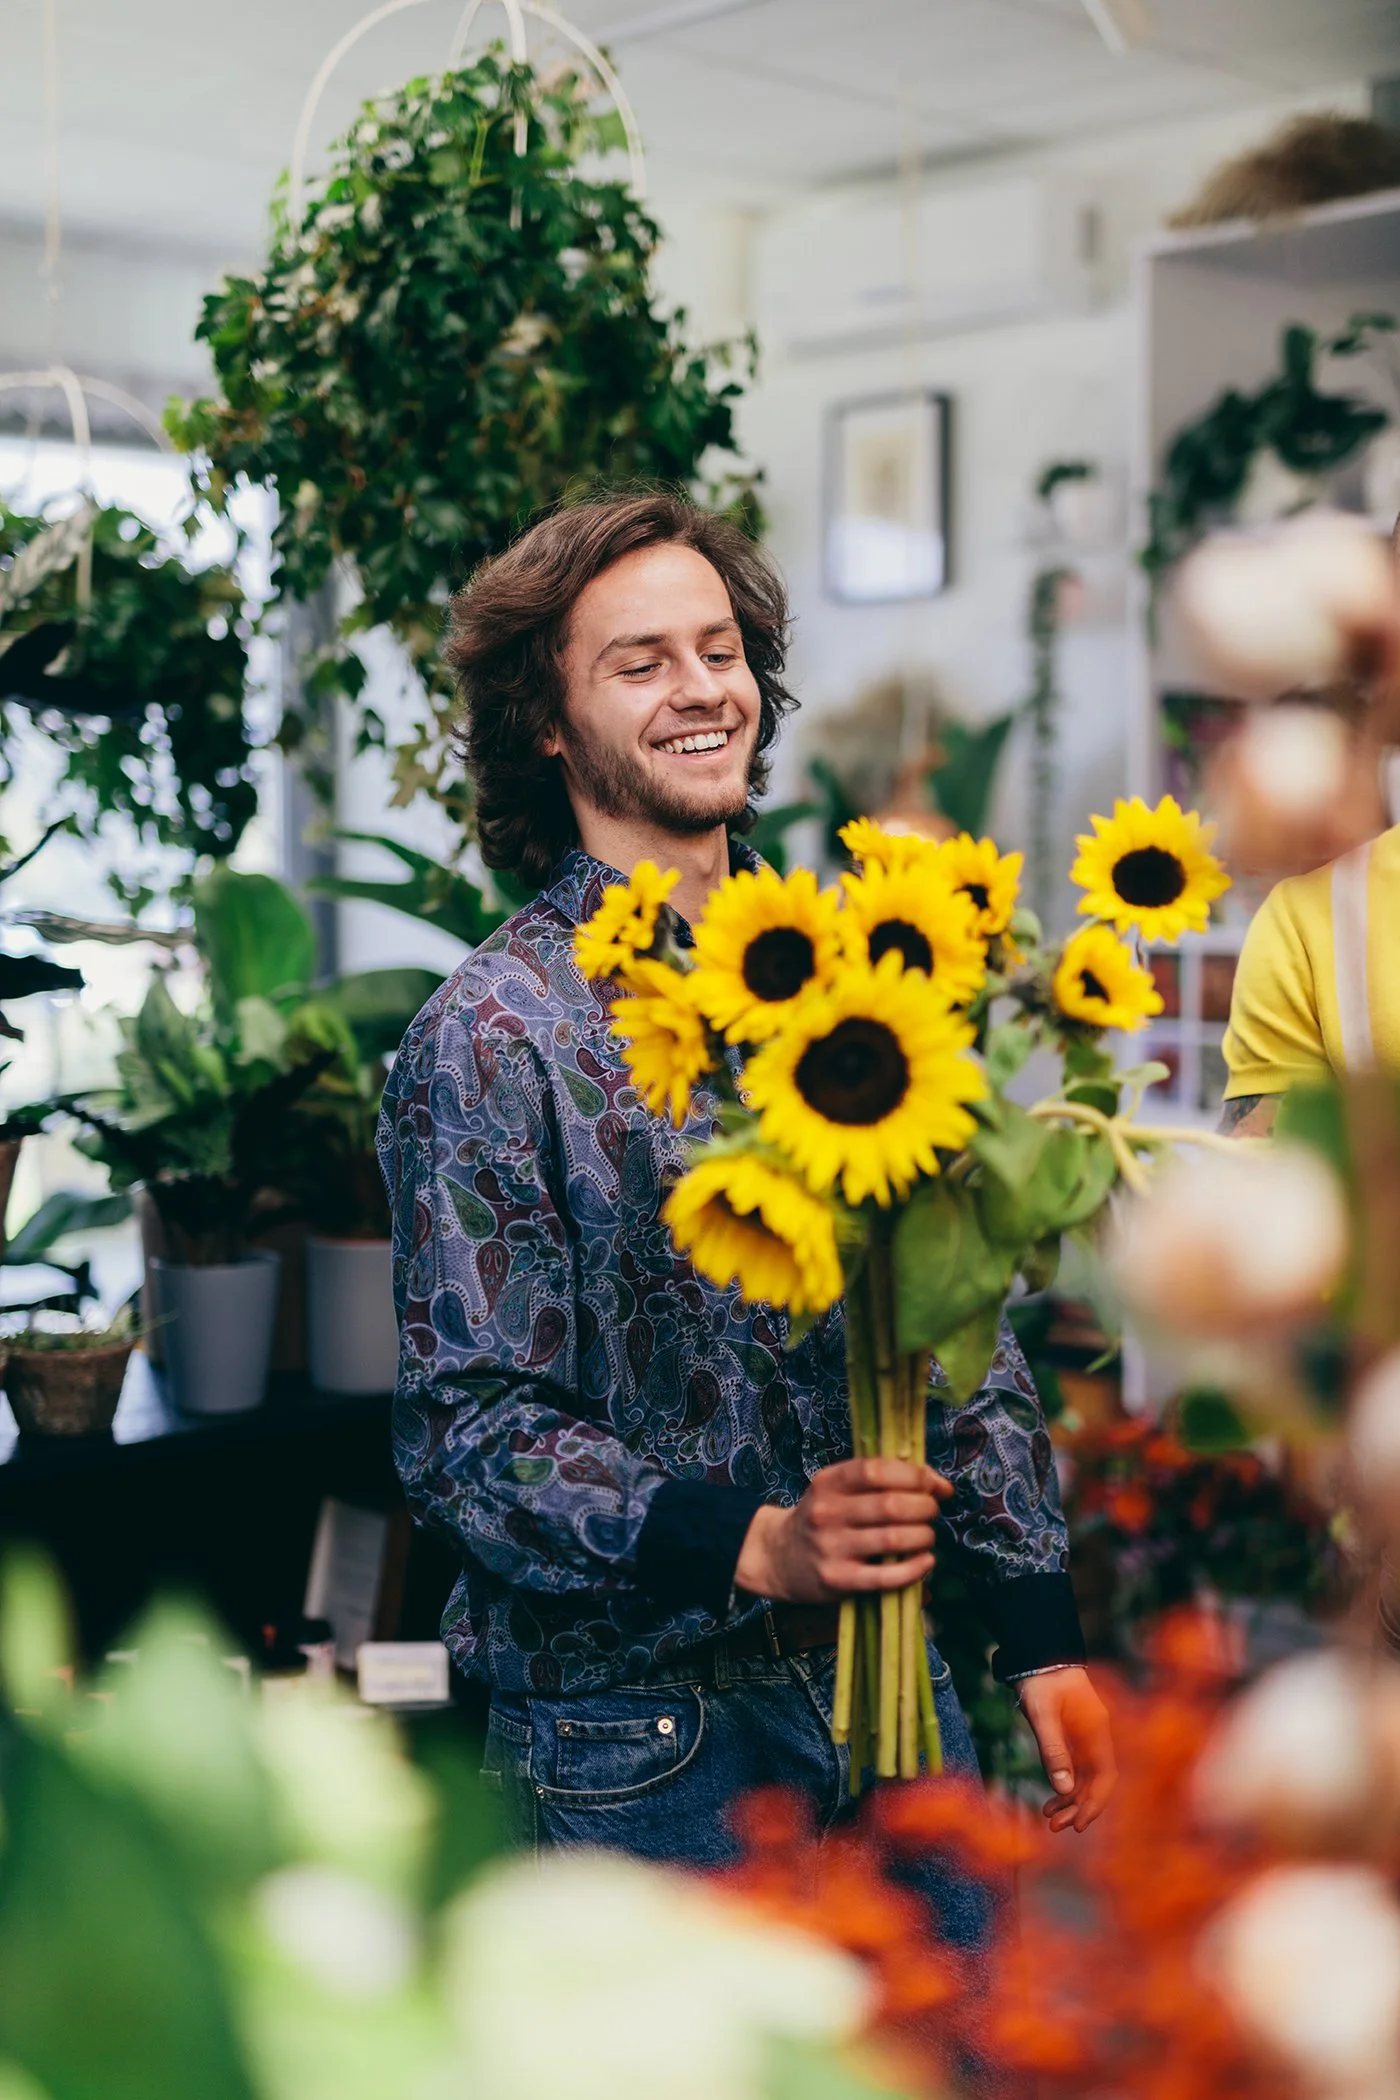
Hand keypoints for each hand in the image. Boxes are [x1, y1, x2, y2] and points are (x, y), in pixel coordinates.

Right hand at [734, 1458, 951, 1604]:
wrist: (779, 1557)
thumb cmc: (822, 1519)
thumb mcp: (840, 1490)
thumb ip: (884, 1480)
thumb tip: (941, 1485)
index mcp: (828, 1482)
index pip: (876, 1470)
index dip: (913, 1476)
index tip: (933, 1485)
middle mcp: (827, 1512)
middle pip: (890, 1505)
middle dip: (924, 1507)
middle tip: (930, 1512)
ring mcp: (831, 1547)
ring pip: (893, 1539)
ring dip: (923, 1536)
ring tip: (926, 1536)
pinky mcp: (838, 1579)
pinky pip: (886, 1577)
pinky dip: (915, 1569)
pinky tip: (925, 1562)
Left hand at [1016, 1666, 1115, 1833]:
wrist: (1039, 1655)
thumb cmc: (1041, 1681)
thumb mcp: (1043, 1714)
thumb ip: (1053, 1749)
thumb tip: (1064, 1788)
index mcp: (1096, 1730)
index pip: (1104, 1776)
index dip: (1095, 1802)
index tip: (1079, 1824)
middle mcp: (1096, 1737)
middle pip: (1094, 1781)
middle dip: (1078, 1806)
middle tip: (1055, 1827)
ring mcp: (1086, 1737)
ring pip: (1084, 1778)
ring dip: (1070, 1800)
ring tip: (1049, 1818)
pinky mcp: (1074, 1737)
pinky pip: (1074, 1768)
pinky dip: (1064, 1785)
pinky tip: (1051, 1800)